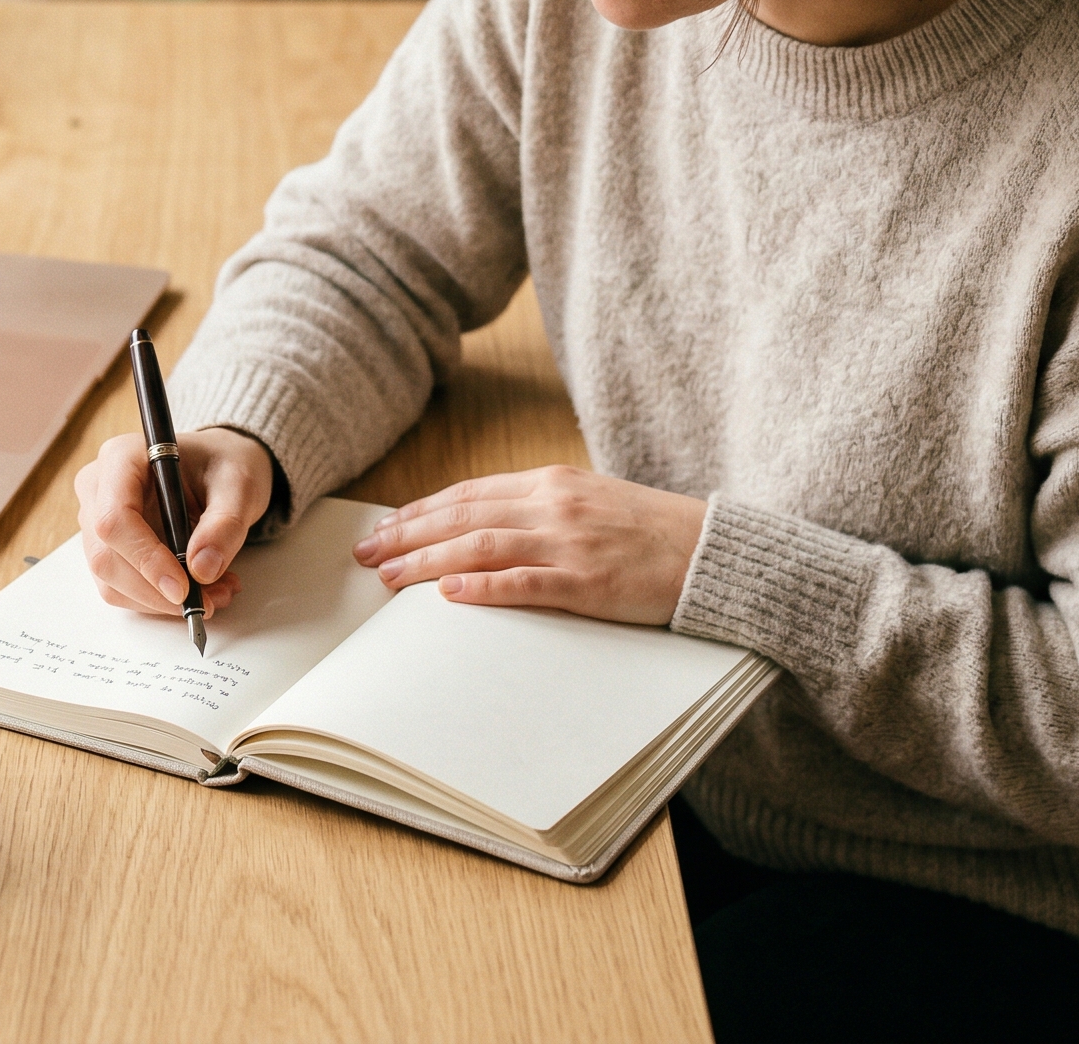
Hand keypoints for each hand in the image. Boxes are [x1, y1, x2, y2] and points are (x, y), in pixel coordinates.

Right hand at [74, 427, 272, 617]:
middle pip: (106, 556)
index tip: (183, 588)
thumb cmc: (222, 466)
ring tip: (215, 593)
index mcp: (122, 458)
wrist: (218, 470)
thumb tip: (202, 569)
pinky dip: (160, 601)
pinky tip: (199, 590)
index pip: (115, 518)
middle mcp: (99, 488)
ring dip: (161, 602)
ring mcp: (97, 521)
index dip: (145, 558)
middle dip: (157, 591)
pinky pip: (122, 588)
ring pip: (111, 581)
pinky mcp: (108, 549)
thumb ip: (225, 524)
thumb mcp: (239, 485)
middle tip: (209, 600)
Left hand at [351, 463, 706, 625]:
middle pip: (462, 516)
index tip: (385, 527)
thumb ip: (542, 507)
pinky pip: (525, 583)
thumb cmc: (651, 531)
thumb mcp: (591, 501)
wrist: (711, 552)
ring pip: (481, 547)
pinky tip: (449, 596)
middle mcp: (553, 505)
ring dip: (428, 562)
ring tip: (389, 578)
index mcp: (552, 482)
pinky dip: (483, 588)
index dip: (420, 511)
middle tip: (367, 554)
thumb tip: (487, 523)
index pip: (469, 493)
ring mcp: (569, 542)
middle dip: (408, 535)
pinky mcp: (587, 582)